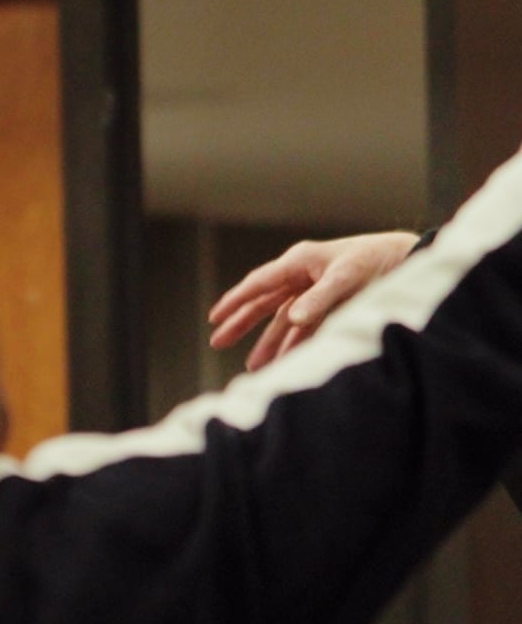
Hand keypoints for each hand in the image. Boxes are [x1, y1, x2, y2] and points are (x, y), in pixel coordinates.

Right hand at [210, 232, 421, 371]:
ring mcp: (314, 290)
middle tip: (217, 341)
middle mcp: (302, 275)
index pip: (259, 284)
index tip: (214, 318)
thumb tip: (294, 319)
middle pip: (264, 302)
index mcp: (299, 262)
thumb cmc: (376, 259)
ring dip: (270, 342)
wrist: (409, 257)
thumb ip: (319, 299)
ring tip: (256, 366)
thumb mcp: (346, 277)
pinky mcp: (329, 303)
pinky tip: (287, 360)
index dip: (235, 301)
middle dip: (242, 323)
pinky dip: (295, 343)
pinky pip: (305, 326)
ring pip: (284, 319)